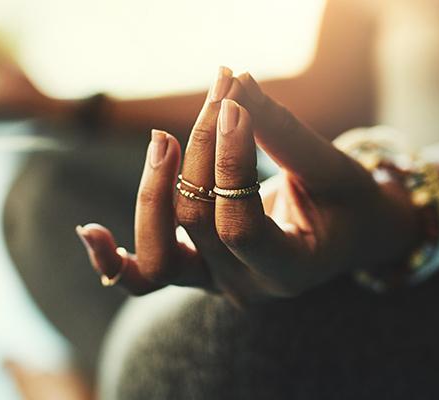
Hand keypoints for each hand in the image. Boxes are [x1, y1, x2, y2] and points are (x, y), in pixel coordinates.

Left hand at [76, 67, 418, 303]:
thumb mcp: (331, 166)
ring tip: (163, 139)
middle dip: (201, 149)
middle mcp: (245, 287)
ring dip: (151, 192)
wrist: (350, 234)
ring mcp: (213, 284)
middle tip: (220, 93)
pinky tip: (89, 231)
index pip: (238, 225)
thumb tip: (234, 83)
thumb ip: (282, 131)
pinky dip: (112, 258)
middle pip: (195, 222)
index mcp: (290, 271)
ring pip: (156, 258)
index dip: (227, 163)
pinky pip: (143, 276)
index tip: (233, 104)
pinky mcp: (193, 271)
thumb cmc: (349, 201)